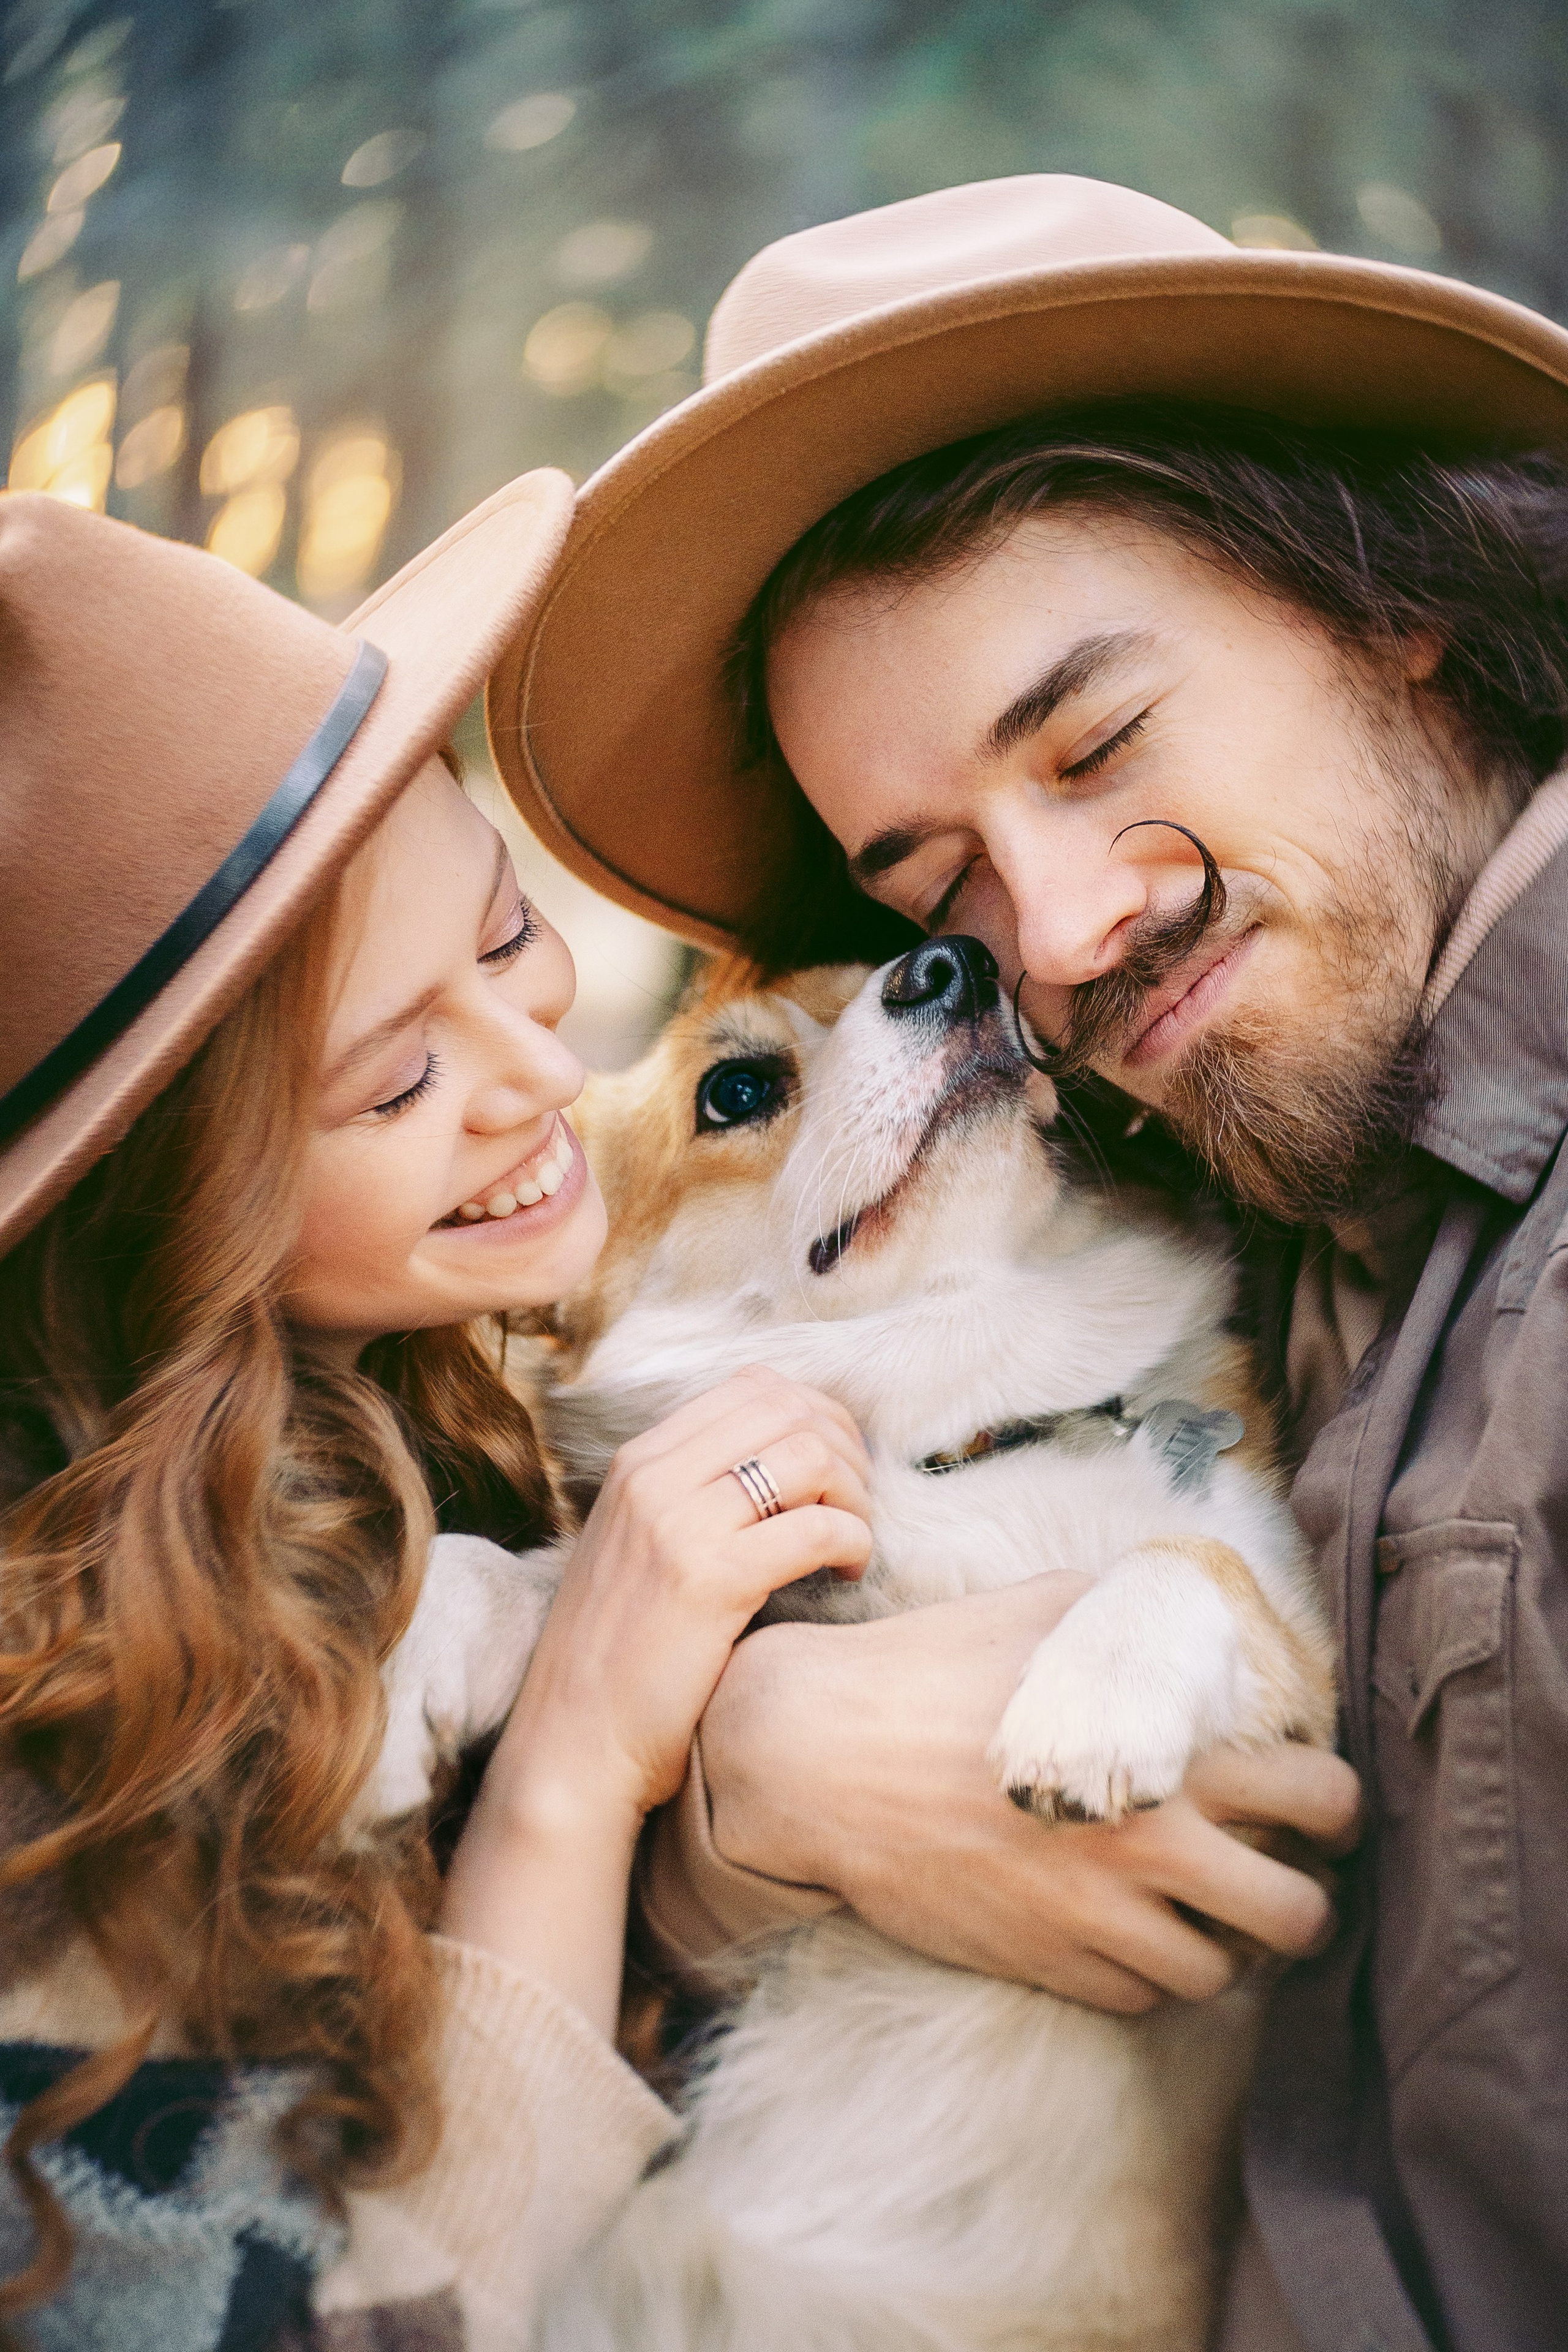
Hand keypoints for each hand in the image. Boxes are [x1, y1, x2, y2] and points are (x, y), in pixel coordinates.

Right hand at [442, 1369, 871, 2028]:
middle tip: (857, 1505)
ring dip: (854, 1495)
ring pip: (808, 1457)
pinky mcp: (709, 1582)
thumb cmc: (619, 1657)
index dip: (816, 1415)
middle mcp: (653, 1479)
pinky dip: (850, 1540)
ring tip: (853, 1543)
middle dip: (845, 1449)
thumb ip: (692, 1494)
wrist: (572, 1743)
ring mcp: (678, 1526)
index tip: (837, 1467)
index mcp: (638, 1463)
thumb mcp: (639, 1547)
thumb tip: (785, 1461)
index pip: (753, 1386)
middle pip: (789, 1409)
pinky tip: (846, 1571)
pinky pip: (813, 1527)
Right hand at [699, 1577, 1359, 2013]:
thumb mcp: (1043, 1609)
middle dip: (1307, 1901)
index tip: (1321, 1806)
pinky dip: (1149, 1976)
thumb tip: (1191, 1623)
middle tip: (1280, 1875)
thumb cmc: (930, 1669)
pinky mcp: (1043, 1964)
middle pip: (1296, 1917)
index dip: (1338, 1806)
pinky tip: (1129, 1929)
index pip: (1319, 1800)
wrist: (821, 1758)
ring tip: (1203, 1910)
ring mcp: (1093, 1918)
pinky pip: (1139, 2002)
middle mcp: (1145, 1849)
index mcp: (1162, 1756)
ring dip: (1226, 1947)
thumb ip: (1133, 1626)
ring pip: (1221, 1977)